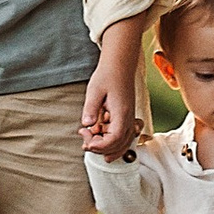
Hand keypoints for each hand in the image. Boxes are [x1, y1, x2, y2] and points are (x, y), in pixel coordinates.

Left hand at [81, 36, 143, 157]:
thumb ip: (91, 109)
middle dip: (101, 148)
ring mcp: (129, 119)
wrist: (119, 65)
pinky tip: (98, 134)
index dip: (100, 145)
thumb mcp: (94, 90)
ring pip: (123, 143)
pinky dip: (112, 141)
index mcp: (121, 113)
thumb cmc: (107, 75)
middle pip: (119, 145)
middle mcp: (128, 119)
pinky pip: (123, 137)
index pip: (115, 139)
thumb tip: (86, 124)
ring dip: (107, 147)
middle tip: (84, 138)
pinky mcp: (126, 118)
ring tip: (90, 140)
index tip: (86, 140)